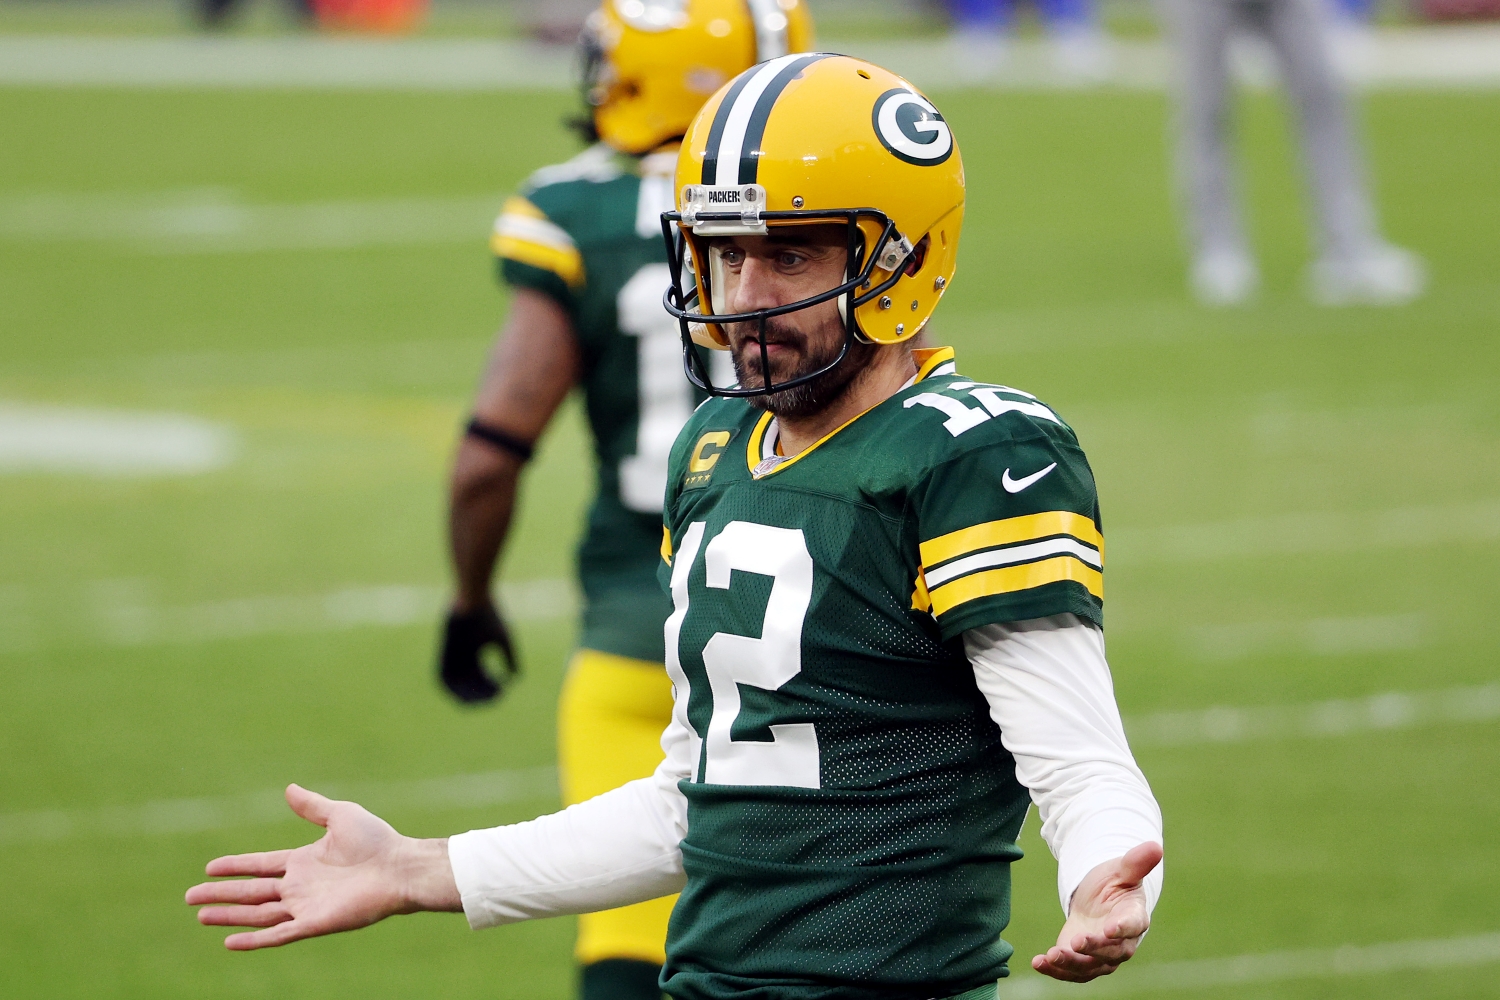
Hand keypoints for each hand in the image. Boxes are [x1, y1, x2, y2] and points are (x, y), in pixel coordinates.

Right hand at [185, 784, 459, 949]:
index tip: (209, 868)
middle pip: (252, 892)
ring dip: (230, 916)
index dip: (235, 866)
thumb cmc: (377, 840)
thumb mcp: (340, 815)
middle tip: (190, 897)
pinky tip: (230, 942)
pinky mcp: (315, 923)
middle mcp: (300, 885)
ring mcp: (306, 906)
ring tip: (201, 915)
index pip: (260, 865)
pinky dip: (254, 939)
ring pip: (258, 913)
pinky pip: (278, 934)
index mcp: (304, 861)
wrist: (399, 867)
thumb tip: (288, 789)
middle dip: (221, 895)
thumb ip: (312, 807)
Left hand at [439, 603, 518, 702]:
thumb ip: (510, 659)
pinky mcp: (442, 652)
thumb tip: (515, 678)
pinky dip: (452, 690)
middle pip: (468, 683)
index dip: (490, 687)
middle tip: (495, 698)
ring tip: (482, 700)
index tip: (503, 691)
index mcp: (474, 651)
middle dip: (481, 694)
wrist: (472, 597)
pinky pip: (442, 678)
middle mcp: (460, 656)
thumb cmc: (490, 615)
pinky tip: (465, 694)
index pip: (480, 677)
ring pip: (455, 684)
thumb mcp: (504, 640)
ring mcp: (450, 655)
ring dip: (467, 696)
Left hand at [1032, 841, 1162, 981]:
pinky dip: (1055, 970)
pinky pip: (1072, 972)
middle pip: (1112, 953)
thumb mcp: (1121, 870)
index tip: (1110, 928)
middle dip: (1094, 948)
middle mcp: (1121, 943)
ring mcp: (1102, 956)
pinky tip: (1038, 962)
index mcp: (1134, 917)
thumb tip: (1155, 846)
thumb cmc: (1114, 884)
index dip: (1122, 928)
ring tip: (1051, 956)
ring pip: (1090, 967)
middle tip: (1076, 941)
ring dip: (1070, 964)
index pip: (1132, 926)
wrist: (1098, 901)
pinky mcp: (1082, 962)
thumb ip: (1136, 862)